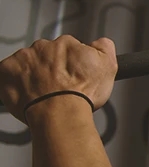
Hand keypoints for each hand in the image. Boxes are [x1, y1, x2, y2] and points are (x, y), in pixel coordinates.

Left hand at [0, 35, 117, 122]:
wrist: (60, 114)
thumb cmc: (82, 94)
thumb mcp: (109, 66)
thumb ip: (105, 47)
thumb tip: (100, 42)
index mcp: (65, 43)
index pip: (67, 47)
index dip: (71, 63)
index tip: (72, 76)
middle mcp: (42, 47)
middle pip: (46, 54)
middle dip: (51, 68)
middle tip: (59, 86)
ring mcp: (22, 59)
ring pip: (27, 63)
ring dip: (33, 74)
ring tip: (44, 93)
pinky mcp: (5, 72)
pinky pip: (7, 74)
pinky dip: (15, 82)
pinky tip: (28, 94)